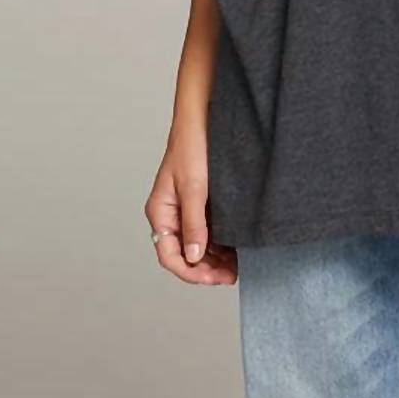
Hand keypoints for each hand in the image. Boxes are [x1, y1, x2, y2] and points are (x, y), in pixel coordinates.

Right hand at [144, 125, 237, 285]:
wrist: (204, 119)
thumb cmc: (192, 147)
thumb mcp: (194, 188)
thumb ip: (193, 224)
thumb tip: (193, 257)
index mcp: (160, 213)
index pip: (169, 255)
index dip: (190, 272)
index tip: (214, 279)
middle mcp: (171, 216)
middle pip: (184, 255)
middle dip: (206, 269)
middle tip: (232, 276)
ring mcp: (187, 212)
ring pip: (198, 247)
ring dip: (215, 260)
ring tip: (237, 266)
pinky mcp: (202, 206)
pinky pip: (209, 233)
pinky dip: (221, 245)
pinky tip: (236, 251)